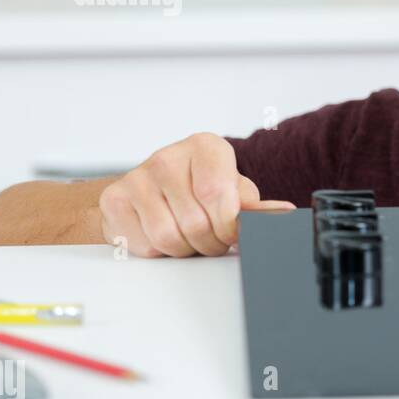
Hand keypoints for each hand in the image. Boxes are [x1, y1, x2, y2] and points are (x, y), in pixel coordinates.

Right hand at [99, 132, 293, 256]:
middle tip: (211, 241)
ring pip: (168, 237)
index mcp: (206, 147)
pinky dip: (159, 252)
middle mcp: (168, 156)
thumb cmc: (199, 188)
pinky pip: (144, 245)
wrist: (151, 189)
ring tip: (189, 239)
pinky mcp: (114, 199)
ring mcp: (136, 176)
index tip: (231, 235)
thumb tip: (284, 213)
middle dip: (210, 243)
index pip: (216, 194)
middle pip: (194, 222)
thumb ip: (255, 206)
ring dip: (184, 250)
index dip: (227, 225)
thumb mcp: (233, 191)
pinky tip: (163, 236)